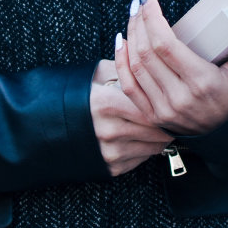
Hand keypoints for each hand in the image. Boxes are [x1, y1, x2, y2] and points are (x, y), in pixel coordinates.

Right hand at [90, 59, 173, 175]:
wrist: (53, 125)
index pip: (150, 107)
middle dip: (168, 123)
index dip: (165, 104)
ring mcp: (110, 151)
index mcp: (107, 103)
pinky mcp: (111, 167)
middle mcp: (109, 130)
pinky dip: (148, 149)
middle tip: (175, 115)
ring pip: (153, 147)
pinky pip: (142, 159)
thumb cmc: (79, 94)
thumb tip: (153, 59)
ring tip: (162, 126)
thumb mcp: (99, 74)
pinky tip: (145, 138)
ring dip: (162, 137)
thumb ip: (127, 70)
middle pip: (156, 129)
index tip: (172, 101)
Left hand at [116, 0, 227, 136]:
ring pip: (135, 66)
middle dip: (139, 22)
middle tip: (140, 2)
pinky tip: (122, 42)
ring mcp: (163, 109)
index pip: (165, 45)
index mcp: (201, 83)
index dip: (152, 18)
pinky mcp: (152, 116)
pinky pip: (129, 86)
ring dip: (131, 37)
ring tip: (133, 16)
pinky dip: (121, 62)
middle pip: (146, 53)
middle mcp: (178, 98)